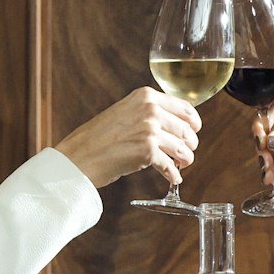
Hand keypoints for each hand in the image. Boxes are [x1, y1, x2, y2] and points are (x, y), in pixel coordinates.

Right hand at [55, 88, 201, 188]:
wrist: (79, 156)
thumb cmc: (98, 137)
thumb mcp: (124, 112)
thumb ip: (147, 112)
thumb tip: (174, 125)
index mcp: (145, 96)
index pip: (185, 107)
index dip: (194, 123)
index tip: (194, 132)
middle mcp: (150, 109)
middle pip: (187, 130)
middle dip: (190, 145)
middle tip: (185, 155)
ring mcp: (150, 130)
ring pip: (183, 148)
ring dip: (185, 160)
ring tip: (180, 166)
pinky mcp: (147, 151)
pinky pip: (171, 166)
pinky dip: (173, 175)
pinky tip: (172, 178)